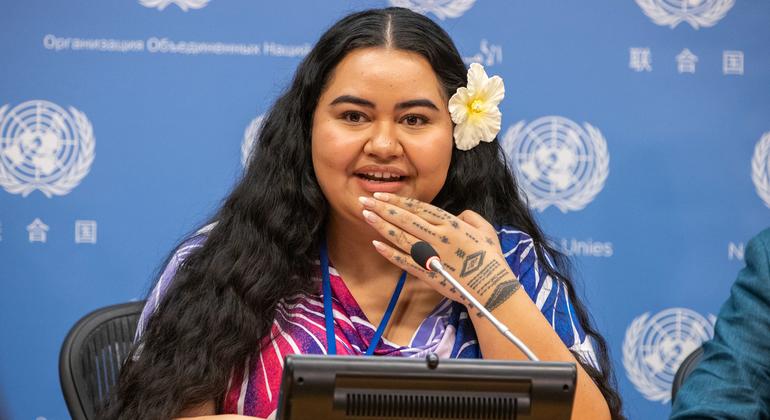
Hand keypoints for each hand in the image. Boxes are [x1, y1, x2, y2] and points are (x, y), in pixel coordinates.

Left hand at [360, 193, 521, 312]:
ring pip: (401, 237)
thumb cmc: (491, 257)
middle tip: (363, 200)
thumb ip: (470, 216)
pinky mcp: (428, 273)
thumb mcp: (485, 229)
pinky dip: (390, 253)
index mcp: (451, 223)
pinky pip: (404, 261)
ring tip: (366, 216)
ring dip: (382, 226)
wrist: (492, 287)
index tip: (380, 195)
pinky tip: (376, 245)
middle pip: (405, 219)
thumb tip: (458, 214)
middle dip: (383, 209)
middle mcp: (438, 236)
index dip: (398, 201)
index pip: (418, 208)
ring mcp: (431, 255)